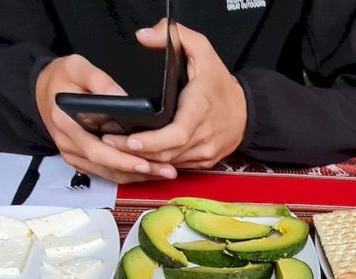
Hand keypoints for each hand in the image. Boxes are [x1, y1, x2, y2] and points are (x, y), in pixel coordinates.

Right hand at [34, 54, 176, 182]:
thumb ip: (98, 80)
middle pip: (107, 166)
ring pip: (109, 174)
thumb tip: (122, 98)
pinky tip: (150, 170)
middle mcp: (69, 144)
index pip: (95, 149)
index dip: (121, 159)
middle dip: (139, 171)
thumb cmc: (61, 78)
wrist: (42, 91)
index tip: (145, 162)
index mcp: (65, 123)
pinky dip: (128, 174)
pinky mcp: (81, 160)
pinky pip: (106, 173)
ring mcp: (74, 155)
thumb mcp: (76, 67)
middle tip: (168, 171)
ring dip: (138, 176)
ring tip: (165, 172)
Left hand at [101, 19, 246, 170]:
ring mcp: (204, 152)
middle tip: (109, 143)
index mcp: (201, 108)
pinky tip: (139, 157)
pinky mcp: (203, 162)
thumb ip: (174, 36)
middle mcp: (204, 135)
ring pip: (169, 163)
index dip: (152, 141)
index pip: (177, 133)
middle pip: (167, 153)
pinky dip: (158, 163)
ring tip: (117, 150)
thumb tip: (144, 36)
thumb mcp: (202, 50)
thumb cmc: (220, 83)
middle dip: (136, 152)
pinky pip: (177, 166)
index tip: (131, 139)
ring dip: (144, 160)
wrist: (247, 112)